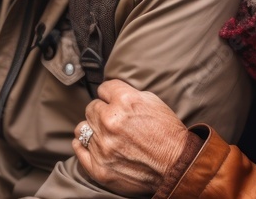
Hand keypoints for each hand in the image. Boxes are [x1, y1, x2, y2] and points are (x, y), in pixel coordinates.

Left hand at [73, 79, 189, 196]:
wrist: (176, 165)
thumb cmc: (167, 133)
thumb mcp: (152, 101)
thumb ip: (127, 94)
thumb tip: (109, 93)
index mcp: (125, 101)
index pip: (103, 88)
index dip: (110, 95)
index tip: (113, 101)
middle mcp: (110, 122)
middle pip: (91, 108)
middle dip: (101, 111)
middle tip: (114, 120)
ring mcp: (103, 146)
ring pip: (83, 128)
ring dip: (92, 129)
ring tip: (104, 134)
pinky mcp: (99, 167)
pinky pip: (79, 149)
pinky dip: (83, 145)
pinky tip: (92, 144)